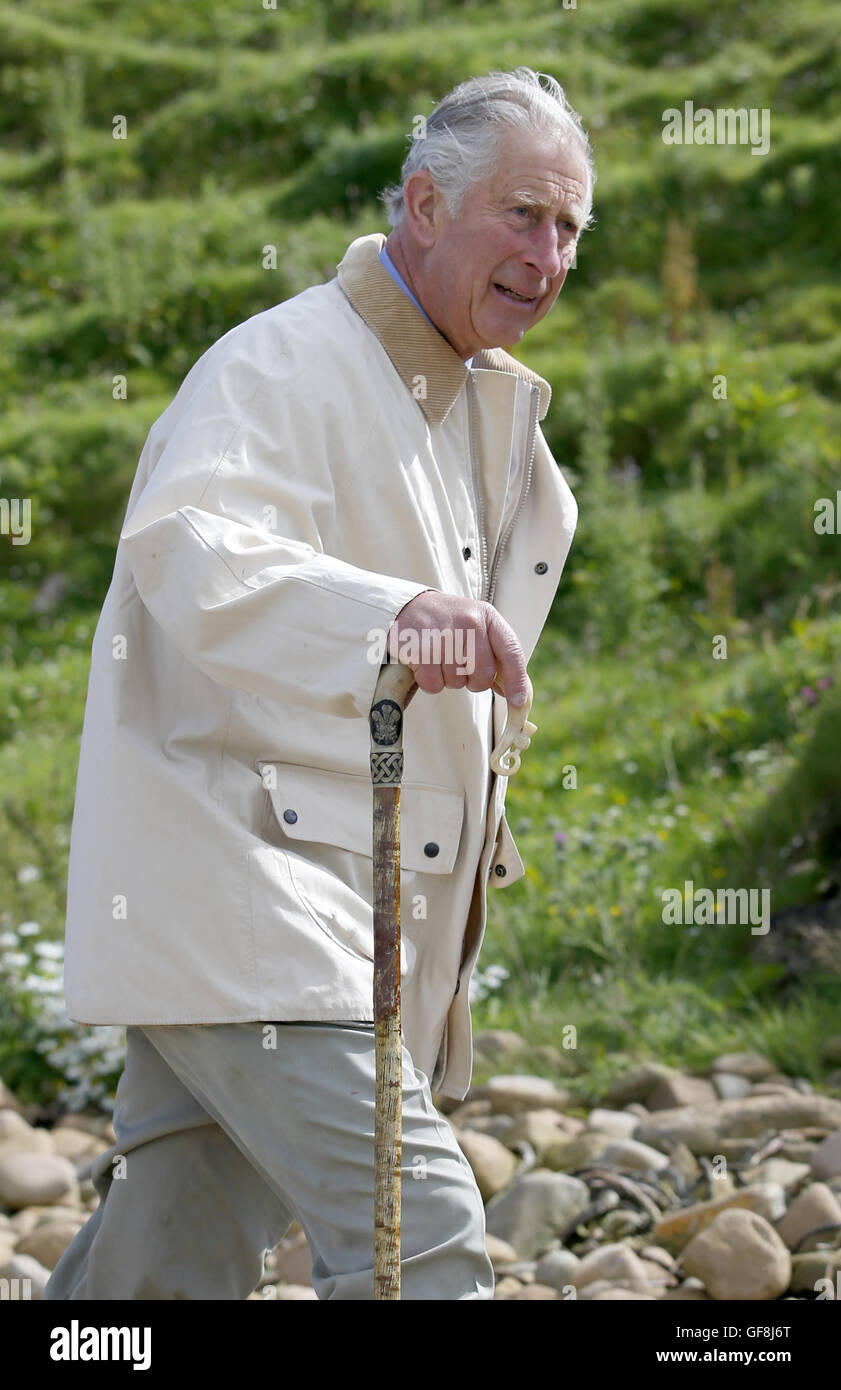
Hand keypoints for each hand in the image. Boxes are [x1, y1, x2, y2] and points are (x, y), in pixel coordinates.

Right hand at [386, 591, 528, 709]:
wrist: (407, 606)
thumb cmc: (449, 622)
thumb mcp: (477, 627)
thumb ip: (496, 656)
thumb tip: (514, 693)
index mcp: (488, 617)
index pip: (511, 653)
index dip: (516, 681)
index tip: (517, 702)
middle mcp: (469, 623)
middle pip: (483, 675)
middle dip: (474, 682)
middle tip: (461, 668)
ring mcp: (444, 635)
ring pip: (457, 683)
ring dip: (449, 680)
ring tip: (439, 658)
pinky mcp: (421, 649)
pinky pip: (434, 685)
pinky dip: (430, 682)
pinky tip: (425, 663)